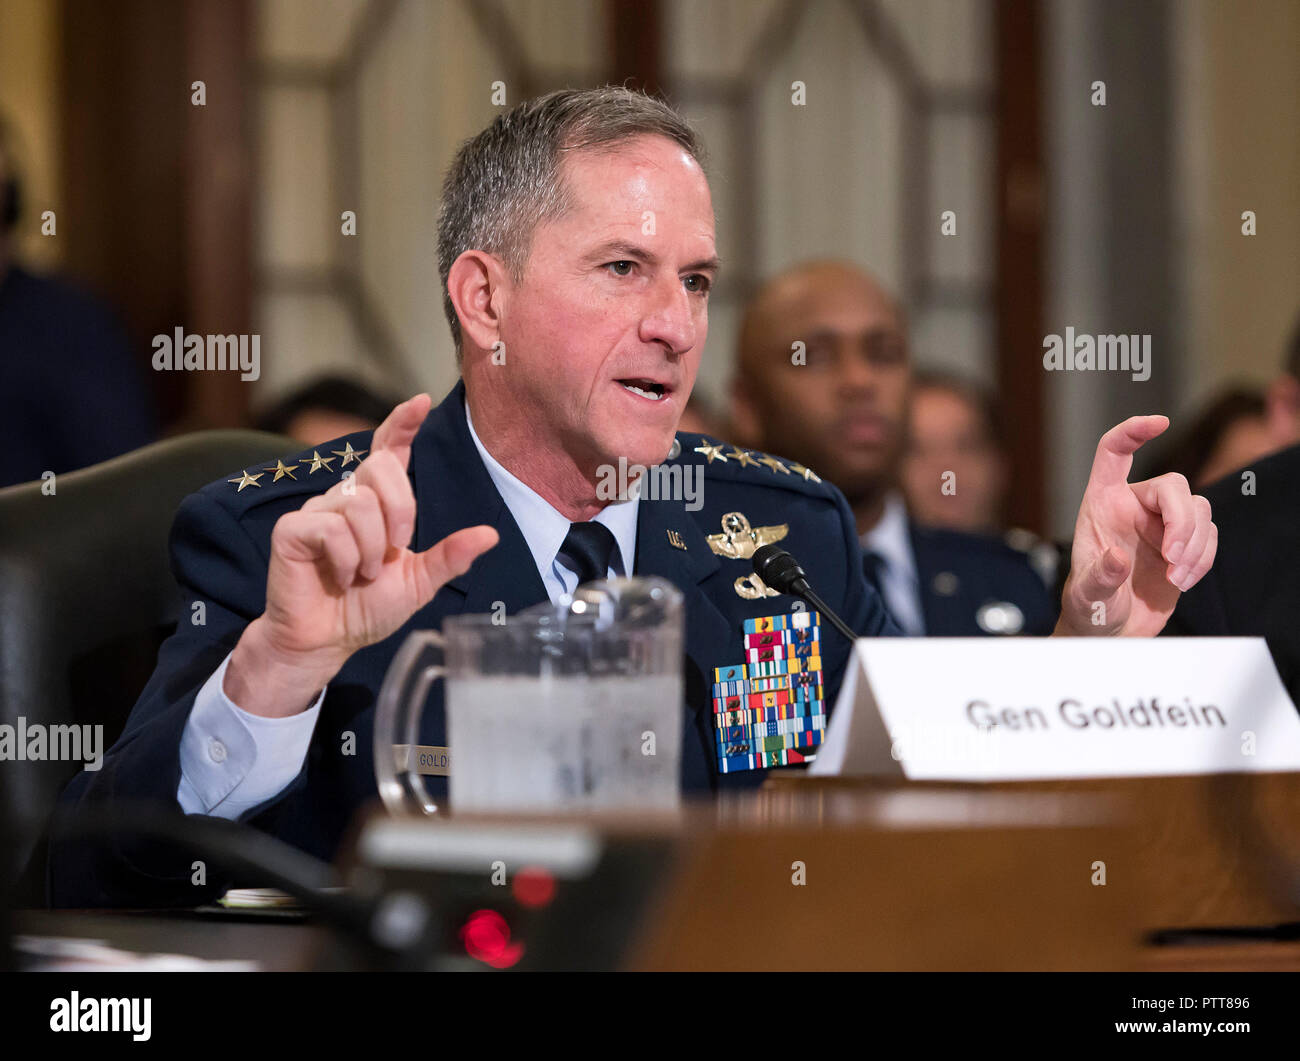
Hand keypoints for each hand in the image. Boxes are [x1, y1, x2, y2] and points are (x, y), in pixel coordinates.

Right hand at [226, 394, 497, 714]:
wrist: (328, 640)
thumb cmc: (366, 608)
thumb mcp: (418, 582)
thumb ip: (450, 556)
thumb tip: (490, 535)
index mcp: (377, 504)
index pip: (388, 451)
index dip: (402, 424)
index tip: (421, 402)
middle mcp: (346, 498)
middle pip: (380, 468)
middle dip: (400, 511)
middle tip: (394, 551)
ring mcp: (317, 510)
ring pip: (359, 503)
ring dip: (370, 547)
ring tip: (362, 574)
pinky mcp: (292, 530)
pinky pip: (330, 527)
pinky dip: (345, 558)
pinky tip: (341, 576)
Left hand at [1055, 415, 1215, 636]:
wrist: (1110, 630)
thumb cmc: (1089, 606)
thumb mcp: (1087, 596)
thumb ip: (1100, 578)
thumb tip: (1116, 558)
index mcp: (1101, 504)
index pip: (1114, 453)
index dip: (1133, 431)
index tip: (1160, 422)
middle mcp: (1133, 506)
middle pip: (1173, 486)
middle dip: (1180, 521)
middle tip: (1171, 558)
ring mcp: (1161, 524)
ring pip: (1197, 509)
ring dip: (1194, 544)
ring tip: (1175, 577)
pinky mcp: (1183, 543)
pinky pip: (1209, 535)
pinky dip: (1203, 558)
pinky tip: (1184, 579)